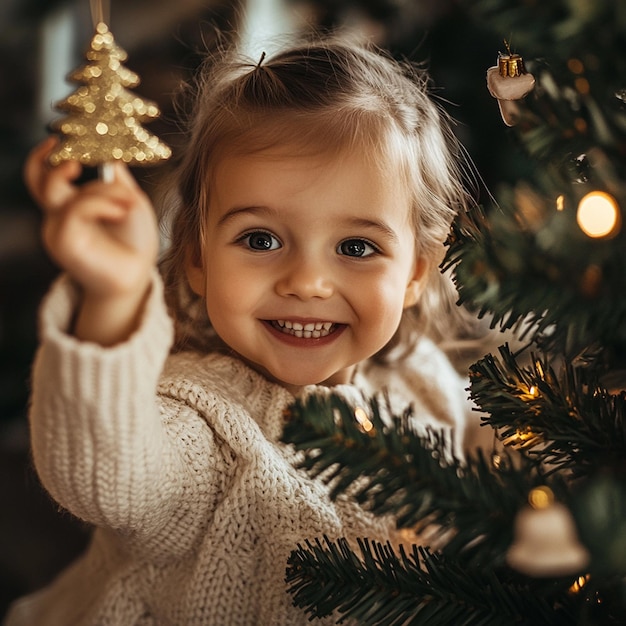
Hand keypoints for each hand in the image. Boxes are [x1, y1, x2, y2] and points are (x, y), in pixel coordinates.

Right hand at [24, 137, 159, 343]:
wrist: (137, 274)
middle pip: (37, 177)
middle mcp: (59, 214)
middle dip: (53, 159)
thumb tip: (108, 149)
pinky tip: (120, 211)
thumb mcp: (130, 201)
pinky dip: (99, 204)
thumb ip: (116, 178)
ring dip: (99, 190)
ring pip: (61, 191)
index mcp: (72, 203)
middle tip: (78, 155)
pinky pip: (73, 210)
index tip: (69, 134)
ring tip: (126, 201)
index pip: (46, 172)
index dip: (51, 152)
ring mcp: (57, 228)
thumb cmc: (135, 241)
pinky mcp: (62, 241)